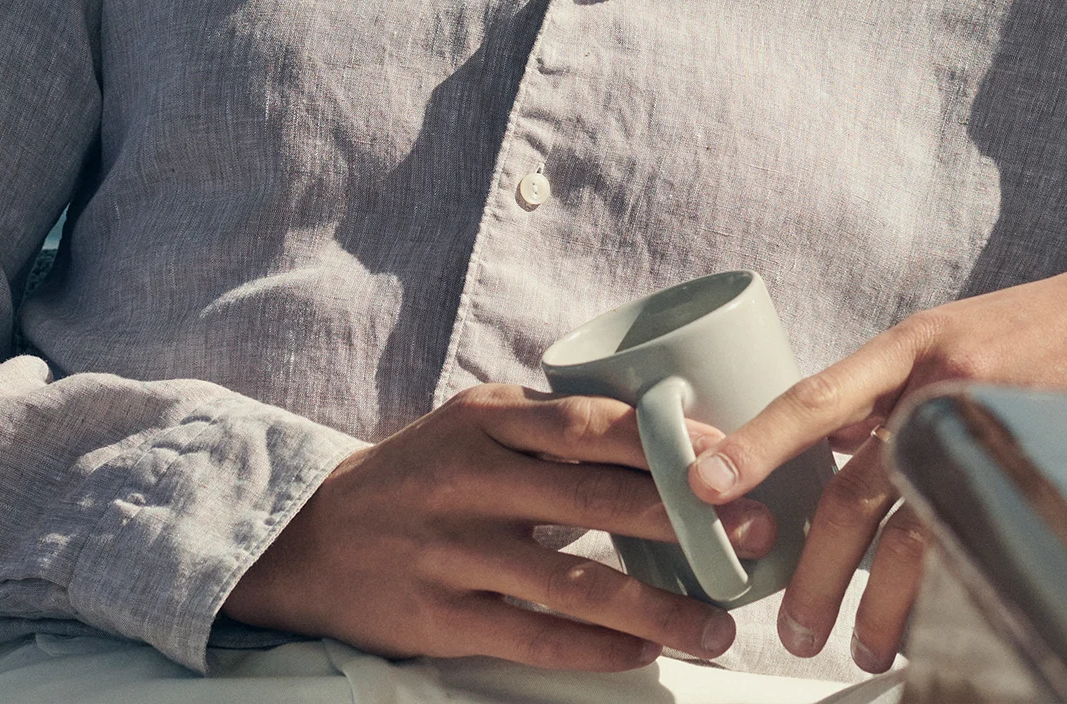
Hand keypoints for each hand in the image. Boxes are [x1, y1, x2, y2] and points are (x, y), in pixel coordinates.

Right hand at [224, 384, 771, 670]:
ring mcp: (455, 551)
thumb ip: (553, 423)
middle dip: (685, 519)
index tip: (733, 453)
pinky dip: (600, 648)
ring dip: (658, 605)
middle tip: (755, 534)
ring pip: (575, 583)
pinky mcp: (441, 618)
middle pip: (595, 499)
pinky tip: (646, 650)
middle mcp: (472, 478)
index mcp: (488, 416)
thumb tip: (666, 425)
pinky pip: (536, 638)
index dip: (666, 440)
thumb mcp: (477, 421)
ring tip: (719, 622)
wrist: (312, 536)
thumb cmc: (422, 471)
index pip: (591, 422)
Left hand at [687, 242, 1066, 674]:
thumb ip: (898, 385)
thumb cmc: (1054, 327)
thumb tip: (836, 446)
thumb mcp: (962, 334)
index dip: (756, 442)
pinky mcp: (1041, 466)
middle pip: (856, 491)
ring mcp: (995, 427)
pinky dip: (952, 595)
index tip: (705, 484)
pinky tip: (942, 628)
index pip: (816, 399)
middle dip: (816, 570)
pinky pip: (979, 546)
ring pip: (914, 535)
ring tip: (865, 646)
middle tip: (795, 627)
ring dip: (880, 605)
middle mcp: (944, 382)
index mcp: (914, 345)